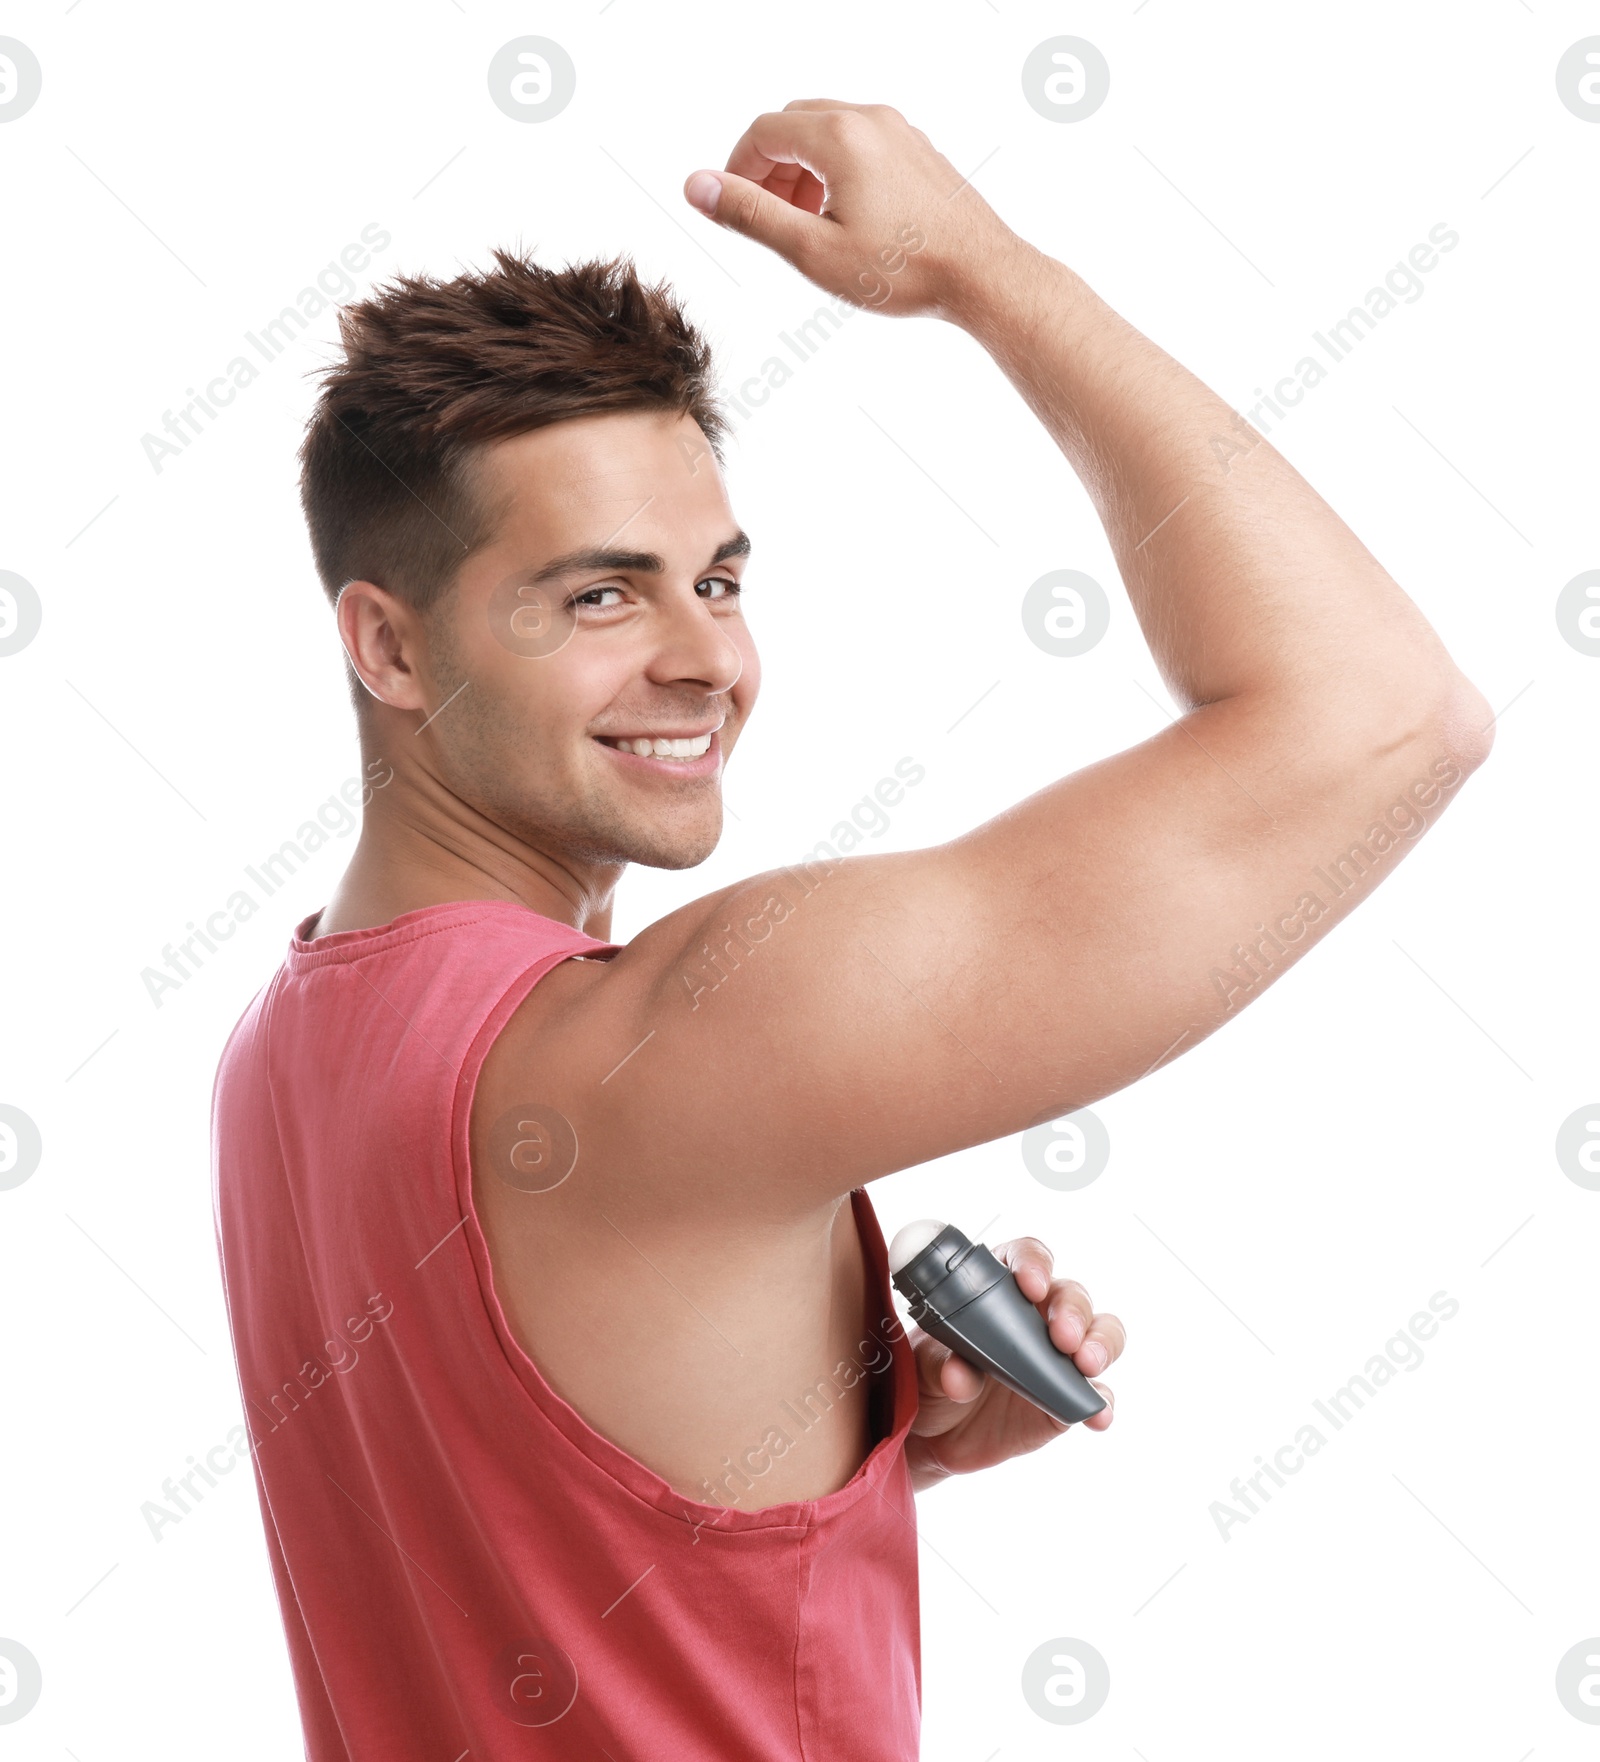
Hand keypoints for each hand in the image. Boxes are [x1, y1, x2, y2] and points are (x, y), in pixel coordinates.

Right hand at [682, 99, 1019, 317]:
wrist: (982, 275)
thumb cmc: (903, 272)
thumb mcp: (813, 250)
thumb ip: (751, 215)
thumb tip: (697, 186)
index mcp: (838, 136)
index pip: (764, 133)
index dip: (737, 170)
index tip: (732, 209)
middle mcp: (869, 118)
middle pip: (794, 124)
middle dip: (769, 167)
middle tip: (767, 219)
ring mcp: (899, 131)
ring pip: (828, 131)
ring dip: (802, 170)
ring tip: (804, 224)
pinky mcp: (918, 150)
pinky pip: (861, 144)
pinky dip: (836, 170)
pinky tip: (844, 218)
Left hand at [903, 1236, 1121, 1493]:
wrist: (929, 1436)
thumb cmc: (925, 1379)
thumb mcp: (923, 1366)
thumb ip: (939, 1364)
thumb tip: (959, 1375)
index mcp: (997, 1289)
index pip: (1025, 1257)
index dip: (1034, 1264)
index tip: (1031, 1284)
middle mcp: (1034, 1315)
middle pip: (1070, 1294)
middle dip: (1072, 1310)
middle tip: (1062, 1337)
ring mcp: (1055, 1357)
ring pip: (1099, 1333)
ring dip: (1101, 1343)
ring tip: (1086, 1364)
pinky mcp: (1067, 1399)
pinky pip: (1096, 1396)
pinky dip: (1102, 1403)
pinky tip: (1098, 1415)